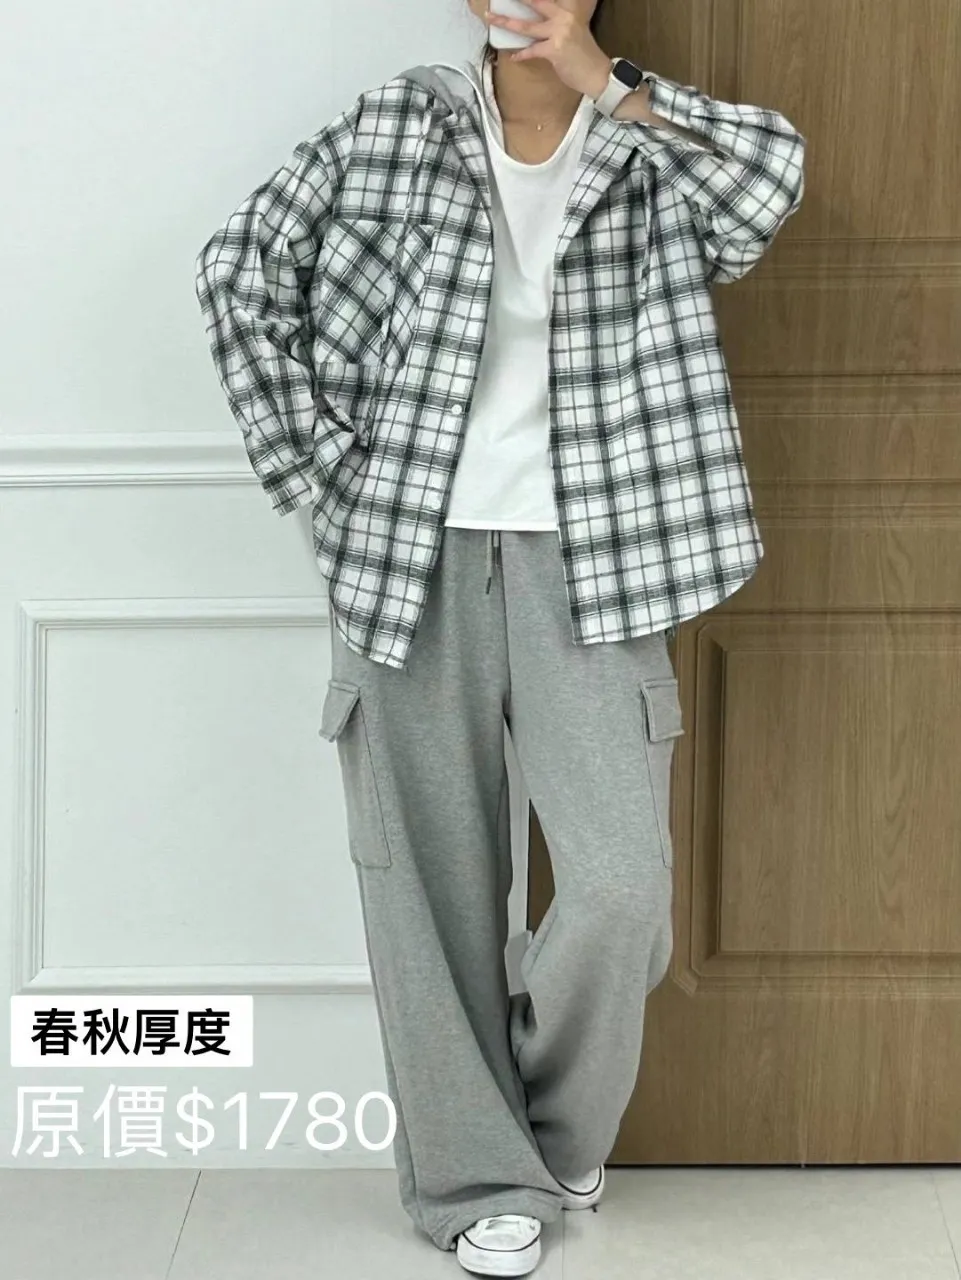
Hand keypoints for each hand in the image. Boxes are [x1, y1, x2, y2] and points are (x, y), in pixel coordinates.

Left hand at [483, 0, 612, 98]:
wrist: (597, 73)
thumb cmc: (583, 54)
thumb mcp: (572, 30)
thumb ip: (556, 22)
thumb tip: (534, 22)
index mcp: (568, 8)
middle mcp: (564, 16)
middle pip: (534, 3)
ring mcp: (560, 32)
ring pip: (527, 26)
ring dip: (506, 22)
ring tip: (491, 18)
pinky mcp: (555, 50)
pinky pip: (532, 50)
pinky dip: (521, 54)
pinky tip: (513, 56)